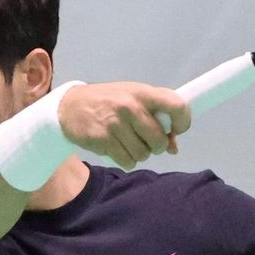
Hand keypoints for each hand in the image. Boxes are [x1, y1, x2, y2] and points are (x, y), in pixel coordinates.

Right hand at [58, 83, 190, 168]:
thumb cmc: (109, 101)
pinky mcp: (103, 140)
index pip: (177, 106)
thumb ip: (156, 118)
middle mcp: (130, 107)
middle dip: (157, 146)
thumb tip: (174, 147)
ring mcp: (115, 124)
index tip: (177, 129)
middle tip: (146, 141)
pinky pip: (128, 162)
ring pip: (144, 154)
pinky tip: (118, 149)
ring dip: (140, 154)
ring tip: (128, 142)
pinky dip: (127, 160)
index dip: (183, 122)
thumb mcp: (133, 99)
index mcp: (142, 92)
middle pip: (159, 141)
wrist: (70, 106)